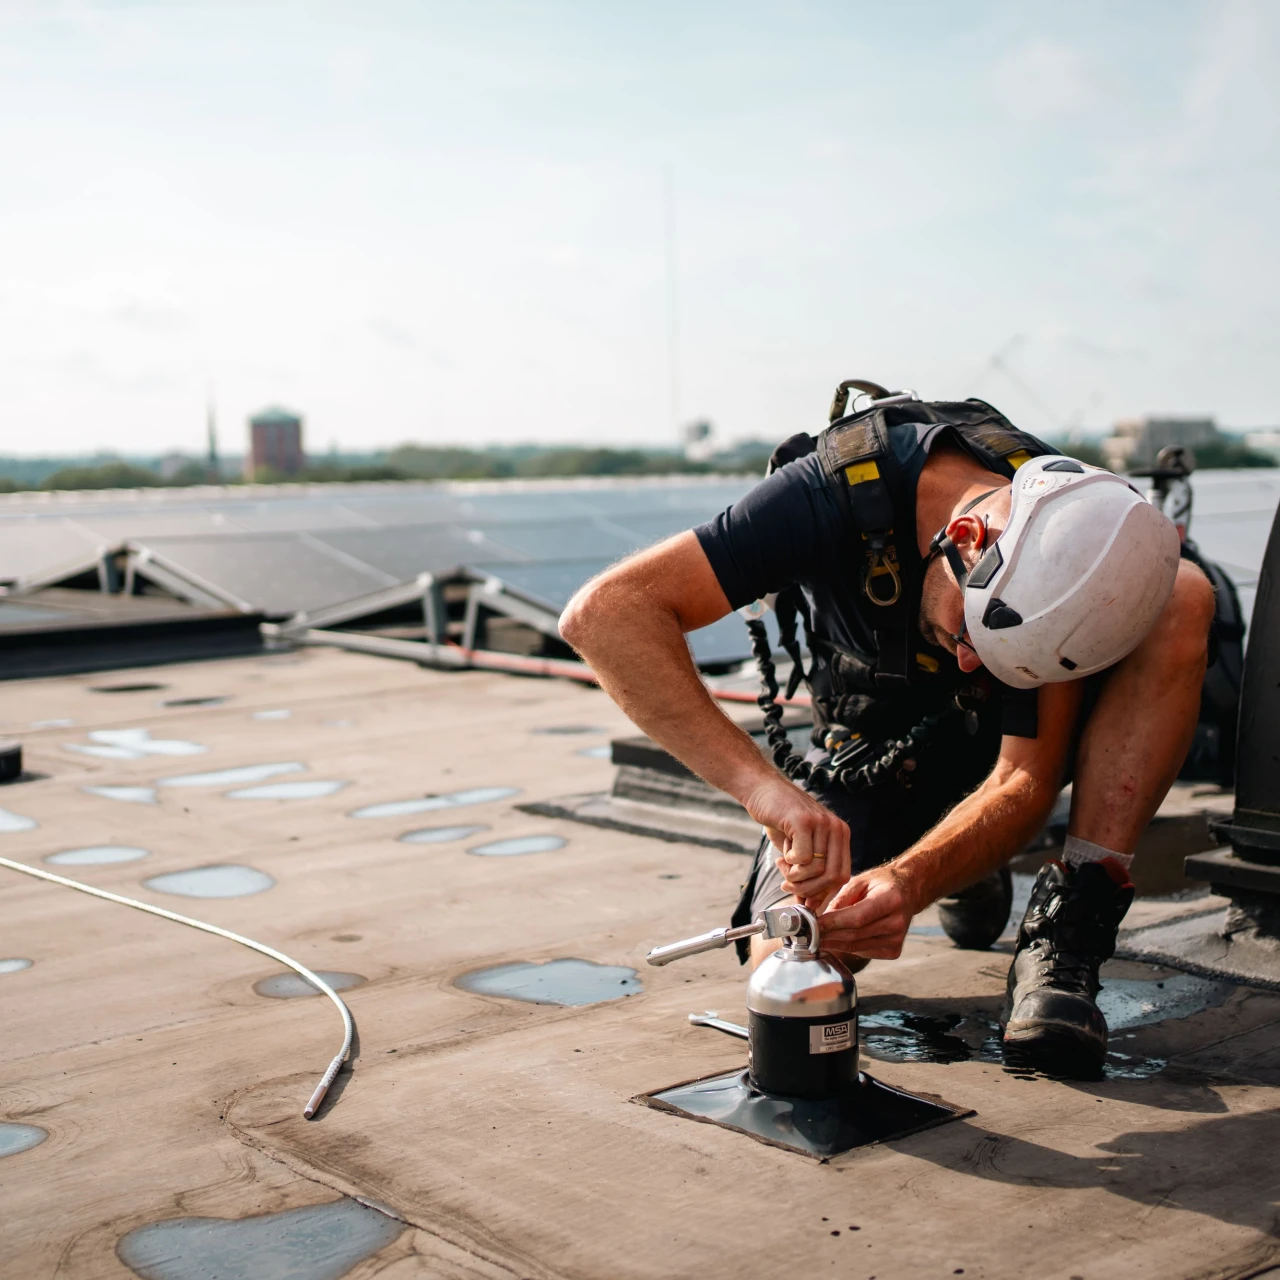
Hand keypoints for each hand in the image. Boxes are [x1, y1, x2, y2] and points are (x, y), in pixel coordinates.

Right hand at [741, 775, 849, 908]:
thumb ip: (808, 874)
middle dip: (808, 890)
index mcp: (840, 834)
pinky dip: (790, 863)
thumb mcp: (799, 849)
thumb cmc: (780, 821)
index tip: (805, 899)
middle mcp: (836, 828)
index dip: (823, 893)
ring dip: (795, 876)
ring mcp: (822, 823)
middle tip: (788, 885)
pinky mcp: (804, 821)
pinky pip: (803, 858)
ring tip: (783, 865)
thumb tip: (809, 906)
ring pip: (817, 870)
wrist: (762, 790)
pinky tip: (783, 851)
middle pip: (833, 877)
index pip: (842, 876)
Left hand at [816, 863, 915, 959]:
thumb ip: (841, 900)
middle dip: (829, 935)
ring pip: (857, 946)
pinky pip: (863, 951)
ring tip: (818, 937)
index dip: (833, 923)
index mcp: (890, 899)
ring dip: (835, 943)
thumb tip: (822, 919)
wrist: (907, 891)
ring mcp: (897, 939)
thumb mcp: (859, 881)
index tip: (812, 925)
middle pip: (855, 934)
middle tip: (808, 934)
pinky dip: (848, 947)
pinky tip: (840, 938)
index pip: (857, 917)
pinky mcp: (894, 951)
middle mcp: (897, 922)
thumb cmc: (880, 884)